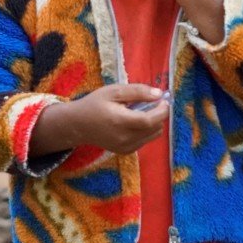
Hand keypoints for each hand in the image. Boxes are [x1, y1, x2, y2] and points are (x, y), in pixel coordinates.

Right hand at [29, 83, 169, 157]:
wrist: (78, 125)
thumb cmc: (95, 104)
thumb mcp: (114, 91)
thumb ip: (138, 92)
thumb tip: (159, 94)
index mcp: (121, 122)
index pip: (151, 121)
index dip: (162, 110)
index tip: (164, 99)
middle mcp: (125, 139)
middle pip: (155, 129)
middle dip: (159, 115)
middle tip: (152, 102)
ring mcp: (125, 148)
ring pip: (153, 136)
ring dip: (154, 123)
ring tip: (142, 111)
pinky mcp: (125, 152)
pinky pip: (145, 141)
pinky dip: (147, 131)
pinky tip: (135, 121)